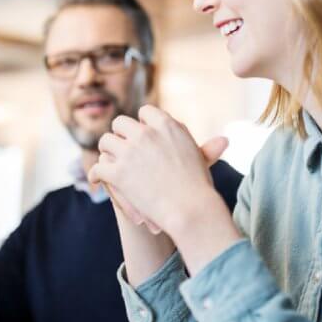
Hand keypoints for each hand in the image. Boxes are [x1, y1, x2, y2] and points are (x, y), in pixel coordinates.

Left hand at [89, 105, 228, 237]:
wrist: (190, 209)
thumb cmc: (200, 187)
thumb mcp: (202, 161)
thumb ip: (207, 148)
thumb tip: (225, 140)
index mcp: (166, 124)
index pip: (145, 111)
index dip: (141, 123)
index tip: (140, 133)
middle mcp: (146, 133)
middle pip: (121, 123)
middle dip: (120, 135)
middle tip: (120, 147)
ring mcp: (130, 151)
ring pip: (105, 141)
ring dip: (106, 152)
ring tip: (107, 161)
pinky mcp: (118, 171)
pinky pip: (98, 166)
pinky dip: (96, 174)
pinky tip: (96, 180)